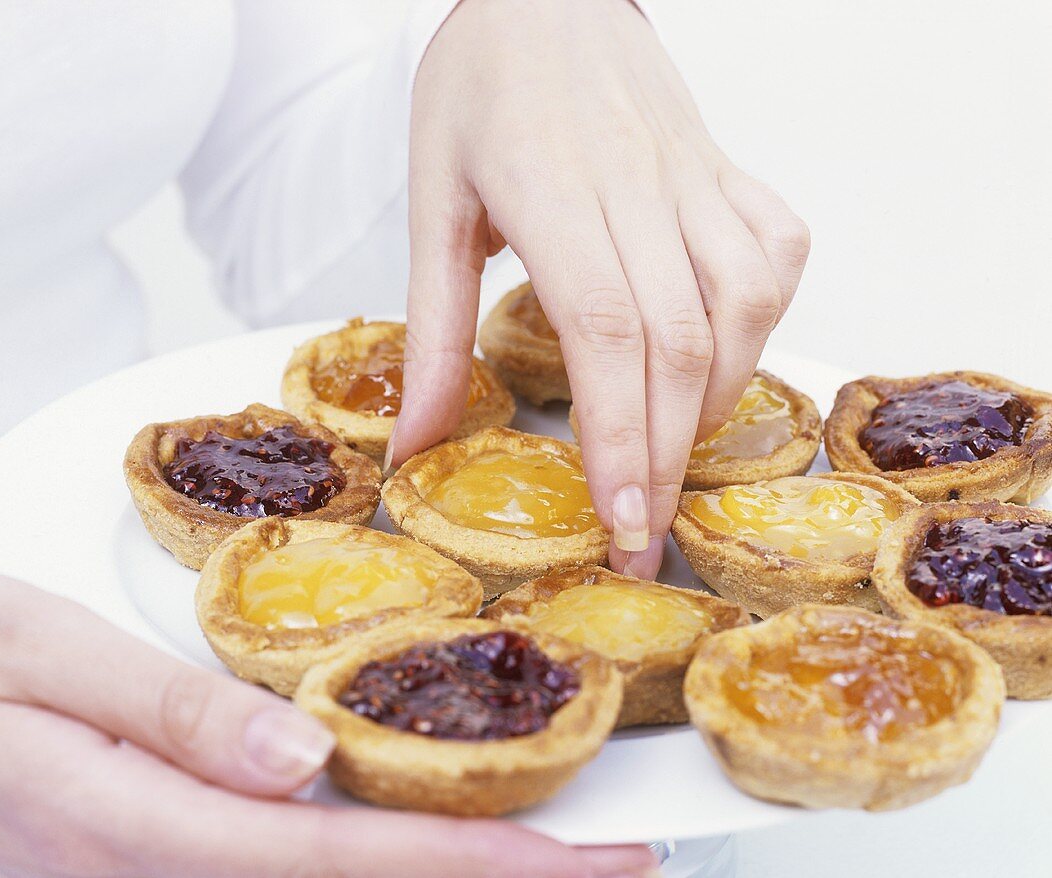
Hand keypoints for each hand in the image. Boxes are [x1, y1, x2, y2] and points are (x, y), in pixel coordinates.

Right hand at [0, 568, 654, 877]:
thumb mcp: (44, 656)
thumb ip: (172, 714)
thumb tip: (304, 760)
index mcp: (143, 821)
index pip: (344, 860)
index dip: (475, 862)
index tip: (580, 854)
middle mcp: (160, 870)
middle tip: (616, 856)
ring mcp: (153, 876)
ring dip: (448, 872)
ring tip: (555, 846)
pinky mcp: (152, 856)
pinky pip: (284, 867)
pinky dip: (374, 857)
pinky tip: (420, 826)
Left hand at [393, 0, 809, 577]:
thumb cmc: (478, 88)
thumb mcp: (431, 204)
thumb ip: (428, 331)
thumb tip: (414, 444)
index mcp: (552, 192)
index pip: (606, 330)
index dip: (622, 436)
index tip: (620, 522)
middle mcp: (639, 187)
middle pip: (679, 342)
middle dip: (666, 457)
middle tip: (642, 535)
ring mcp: (695, 175)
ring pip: (741, 306)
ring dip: (716, 401)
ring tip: (672, 455)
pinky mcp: (728, 169)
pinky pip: (774, 254)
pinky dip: (764, 322)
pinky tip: (726, 355)